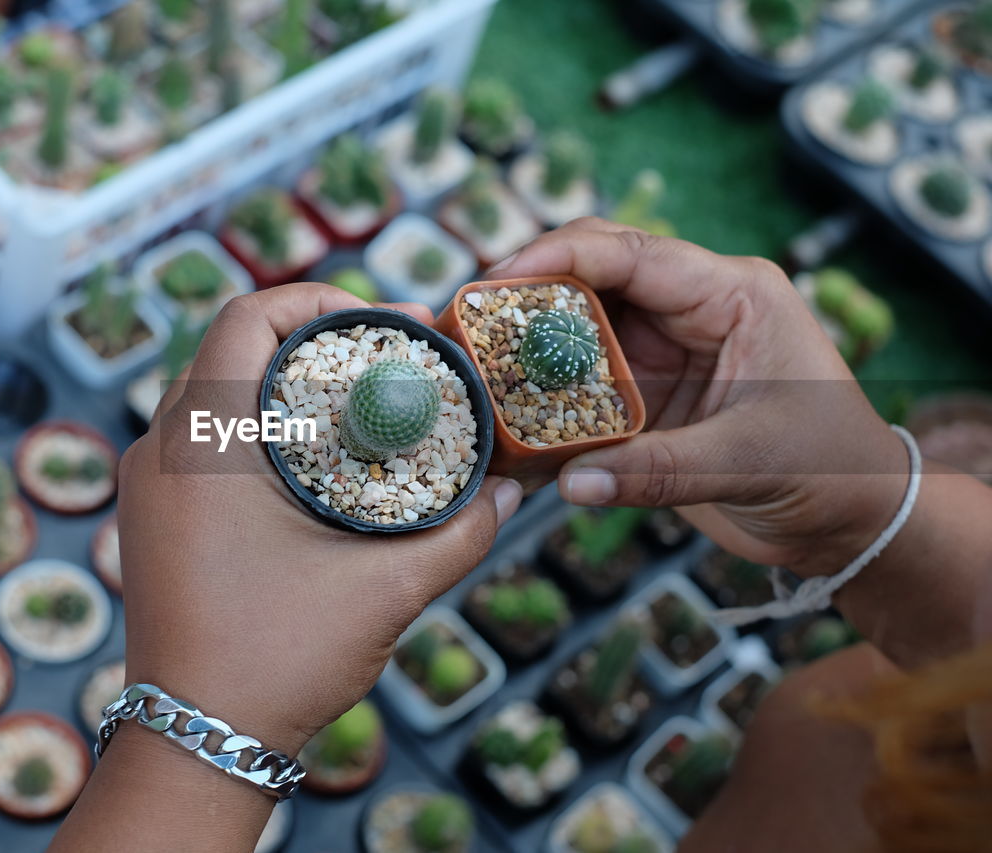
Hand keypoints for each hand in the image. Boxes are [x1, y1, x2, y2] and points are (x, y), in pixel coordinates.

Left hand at [115, 283, 522, 754]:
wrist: (195, 742)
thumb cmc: (276, 662)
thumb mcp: (384, 591)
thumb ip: (459, 533)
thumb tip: (511, 490)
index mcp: (201, 446)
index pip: (246, 317)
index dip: (317, 303)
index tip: (379, 328)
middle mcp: (157, 450)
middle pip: (233, 349)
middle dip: (312, 345)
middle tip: (382, 366)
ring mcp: (145, 485)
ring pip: (215, 393)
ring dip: (282, 387)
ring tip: (354, 411)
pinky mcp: (151, 516)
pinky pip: (200, 440)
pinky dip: (256, 430)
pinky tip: (312, 465)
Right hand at [490, 218, 907, 578]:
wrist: (850, 517)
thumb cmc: (828, 467)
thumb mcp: (748, 461)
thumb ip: (658, 471)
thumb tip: (569, 483)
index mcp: (731, 295)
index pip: (632, 254)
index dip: (559, 257)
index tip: (497, 279)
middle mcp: (689, 312)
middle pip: (590, 281)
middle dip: (524, 298)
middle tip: (462, 322)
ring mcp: (663, 353)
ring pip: (575, 333)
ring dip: (525, 351)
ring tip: (466, 366)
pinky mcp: (645, 395)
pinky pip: (580, 386)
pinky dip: (543, 401)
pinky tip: (503, 418)